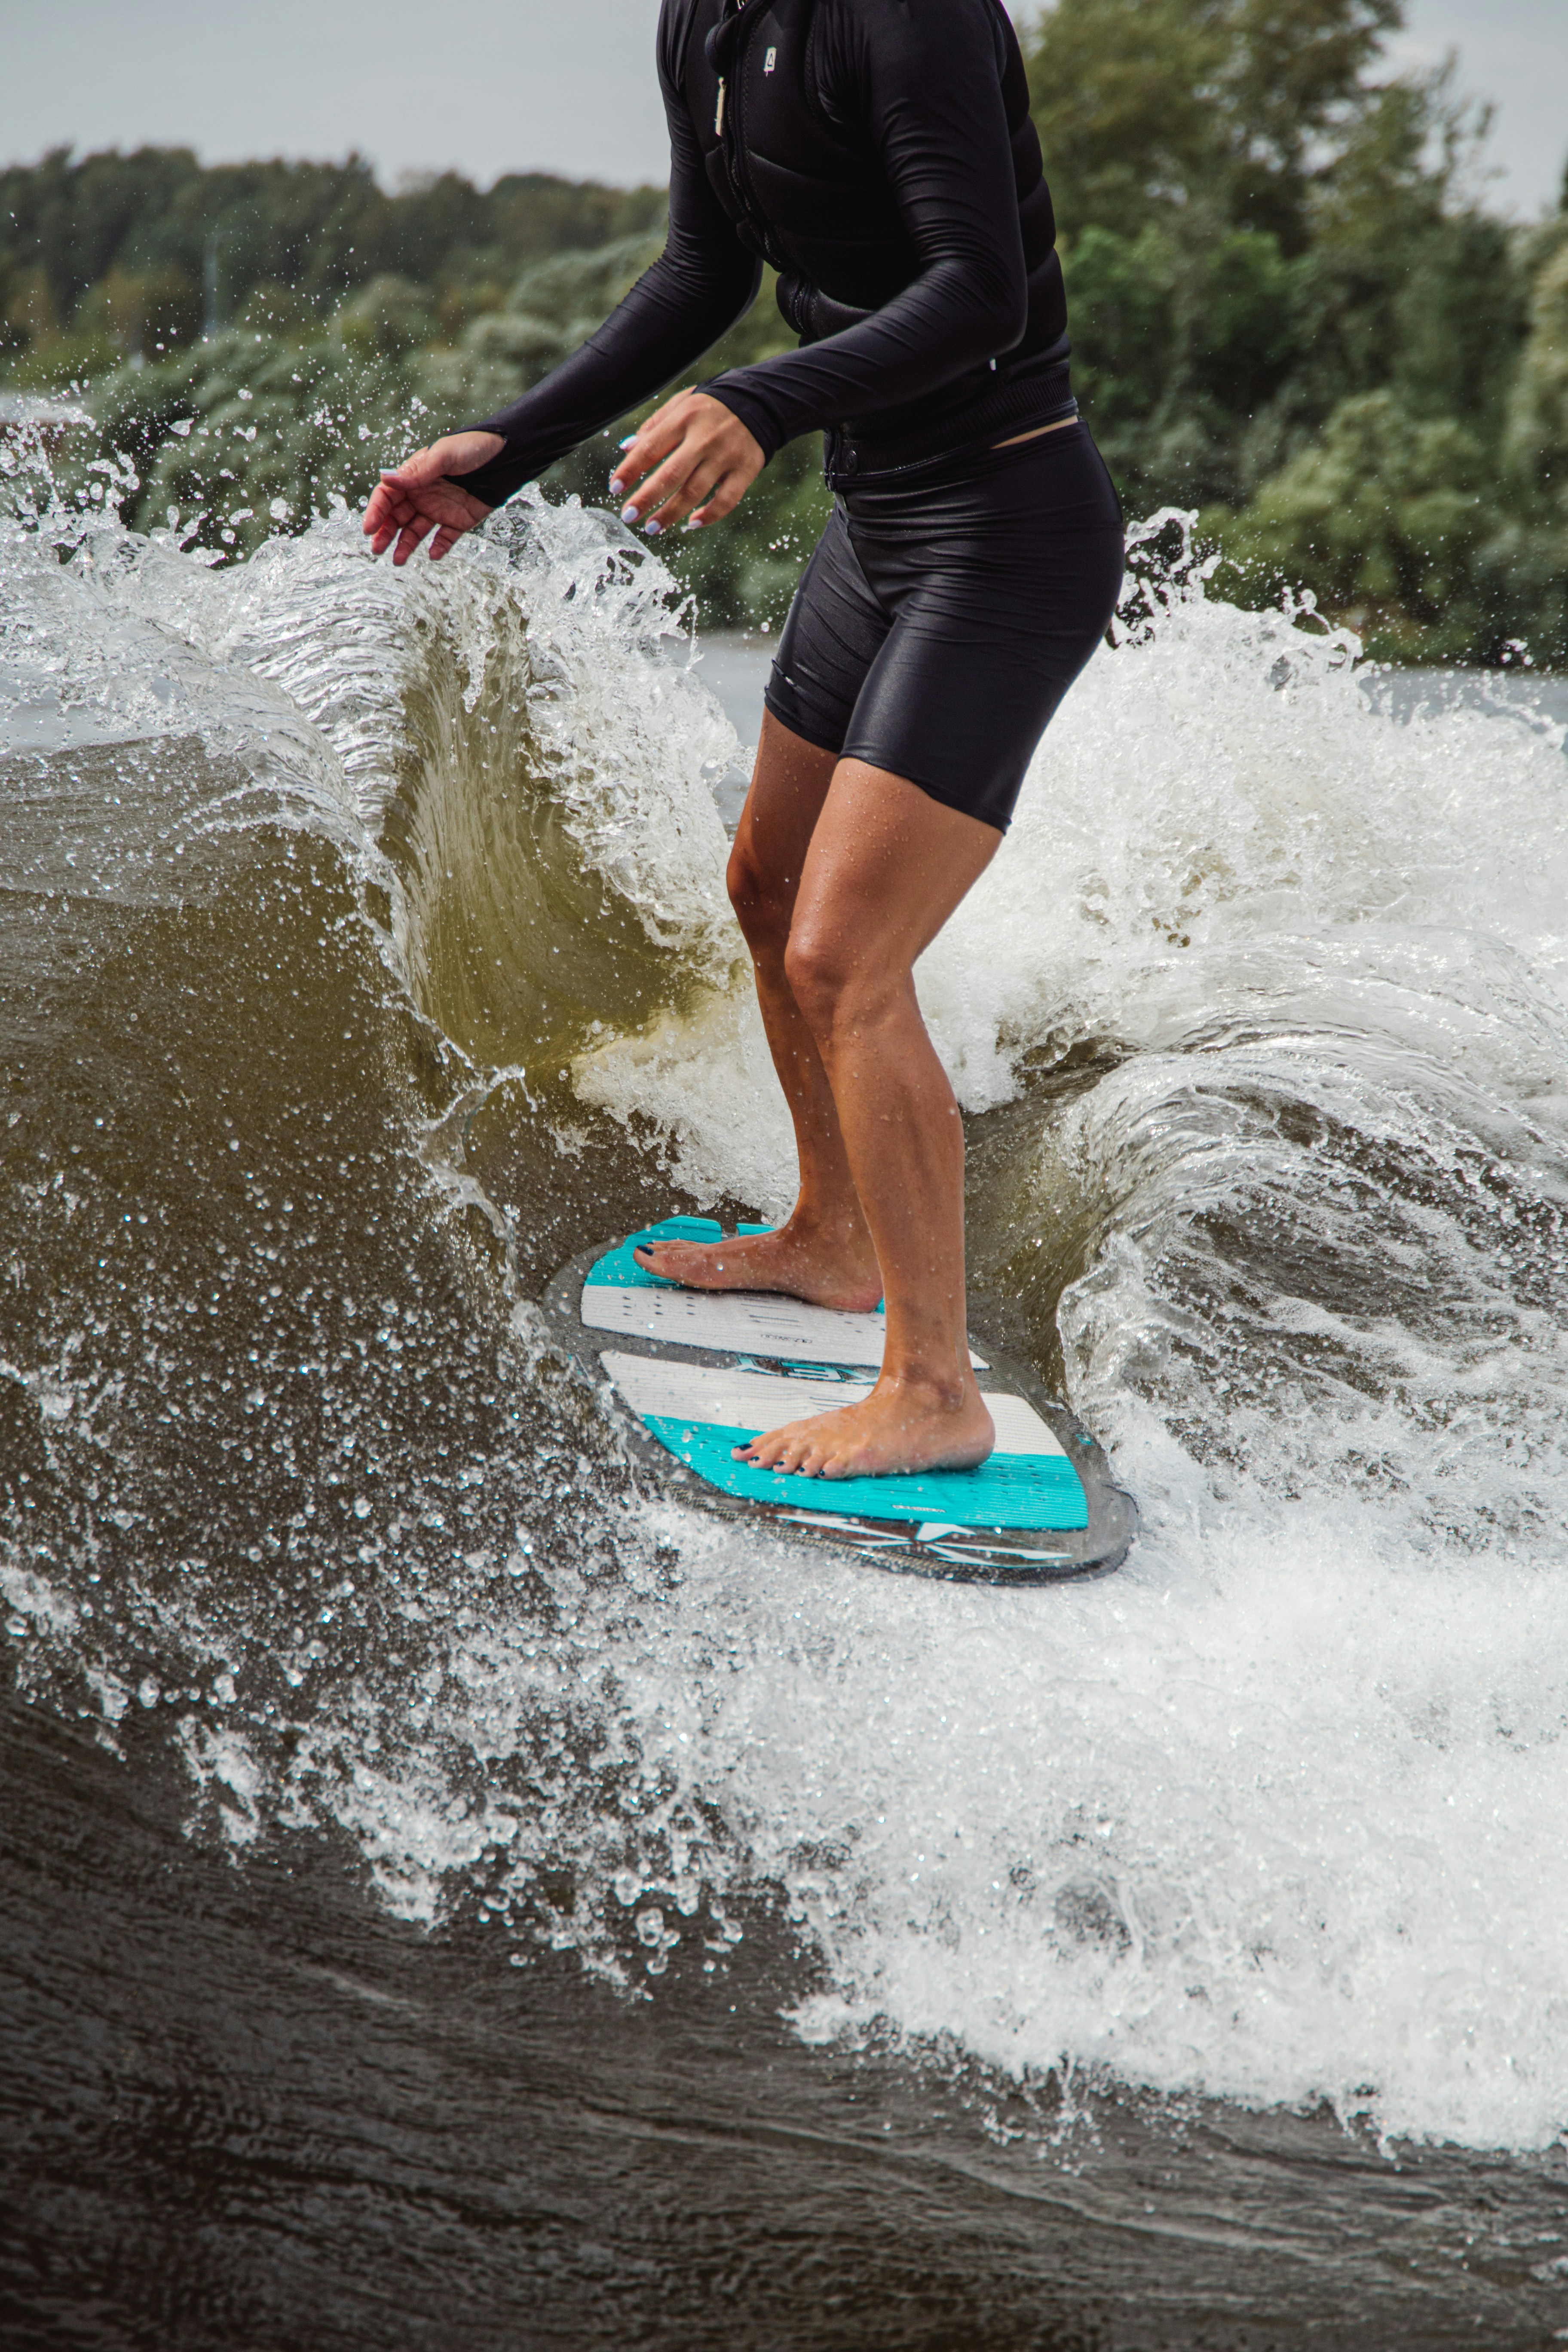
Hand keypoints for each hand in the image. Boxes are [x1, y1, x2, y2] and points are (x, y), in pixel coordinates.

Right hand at [362, 431, 502, 563]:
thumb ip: (417, 472)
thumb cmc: (472, 449)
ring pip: (416, 531)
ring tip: (398, 560)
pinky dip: (438, 548)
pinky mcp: (458, 521)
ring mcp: (439, 509)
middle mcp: (422, 494)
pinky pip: (444, 538)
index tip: (369, 528)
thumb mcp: (443, 456)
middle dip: (386, 533)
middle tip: (377, 549)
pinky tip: (433, 555)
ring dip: (406, 545)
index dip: (376, 511)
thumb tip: (387, 478)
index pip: (388, 496)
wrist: (505, 458)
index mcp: (414, 477)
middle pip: (397, 517)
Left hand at [610, 390, 763, 535]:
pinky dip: (710, 516)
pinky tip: (692, 524)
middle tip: (629, 516)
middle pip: (670, 475)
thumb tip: (625, 449)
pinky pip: (727, 500)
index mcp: (684, 418)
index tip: (614, 488)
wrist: (759, 402)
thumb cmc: (710, 408)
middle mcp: (704, 439)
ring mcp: (726, 456)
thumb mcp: (680, 405)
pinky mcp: (745, 470)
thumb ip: (653, 426)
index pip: (650, 448)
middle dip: (646, 498)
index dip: (630, 469)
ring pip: (695, 492)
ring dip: (671, 513)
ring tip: (653, 527)